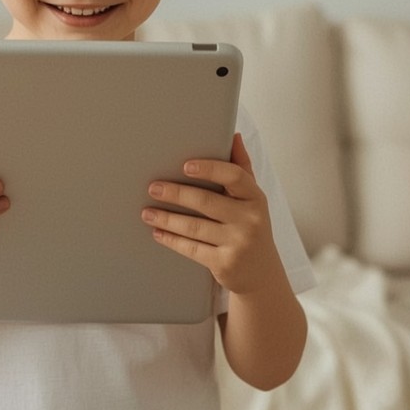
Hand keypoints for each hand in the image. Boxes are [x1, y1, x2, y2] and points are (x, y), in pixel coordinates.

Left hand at [141, 134, 284, 296]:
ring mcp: (238, 243)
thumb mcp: (252, 198)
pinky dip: (171, 240)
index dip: (210, 169)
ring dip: (166, 218)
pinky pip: (191, 248)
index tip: (186, 166)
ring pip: (194, 227)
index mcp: (255, 197)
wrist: (262, 274)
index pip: (234, 177)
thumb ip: (241, 168)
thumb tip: (233, 136)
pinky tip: (157, 232)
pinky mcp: (225, 263)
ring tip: (147, 212)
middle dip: (176, 194)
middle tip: (153, 188)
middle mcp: (250, 219)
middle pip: (206, 202)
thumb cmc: (252, 227)